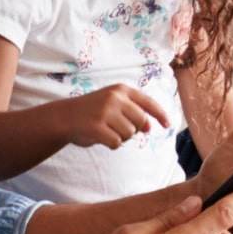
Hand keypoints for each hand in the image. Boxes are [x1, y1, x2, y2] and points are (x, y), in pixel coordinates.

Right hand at [56, 84, 172, 149]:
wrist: (64, 116)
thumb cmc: (93, 111)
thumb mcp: (113, 103)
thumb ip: (133, 112)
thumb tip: (150, 127)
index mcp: (121, 89)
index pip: (148, 103)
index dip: (160, 114)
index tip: (168, 125)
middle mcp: (115, 98)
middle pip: (141, 121)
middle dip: (134, 129)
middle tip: (117, 127)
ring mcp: (106, 112)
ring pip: (129, 134)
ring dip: (121, 137)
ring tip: (106, 130)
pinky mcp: (97, 127)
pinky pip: (116, 143)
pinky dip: (112, 144)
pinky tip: (101, 137)